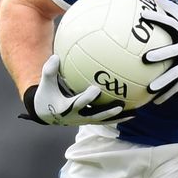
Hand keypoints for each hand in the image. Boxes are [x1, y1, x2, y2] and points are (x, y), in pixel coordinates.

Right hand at [18, 55, 133, 125]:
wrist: (45, 113)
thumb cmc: (47, 95)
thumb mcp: (45, 84)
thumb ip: (49, 71)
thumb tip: (56, 56)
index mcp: (65, 109)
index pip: (78, 103)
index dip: (87, 98)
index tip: (96, 89)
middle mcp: (76, 117)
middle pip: (94, 116)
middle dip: (106, 112)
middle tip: (119, 105)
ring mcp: (83, 121)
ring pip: (101, 120)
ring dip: (116, 118)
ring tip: (132, 113)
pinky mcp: (88, 121)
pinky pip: (104, 120)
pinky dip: (116, 118)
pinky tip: (132, 113)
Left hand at [141, 0, 177, 103]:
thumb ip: (171, 8)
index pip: (171, 24)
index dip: (159, 18)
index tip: (143, 15)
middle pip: (173, 52)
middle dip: (161, 55)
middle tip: (146, 58)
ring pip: (175, 73)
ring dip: (163, 82)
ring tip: (150, 88)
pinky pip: (177, 86)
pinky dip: (167, 94)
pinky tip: (154, 101)